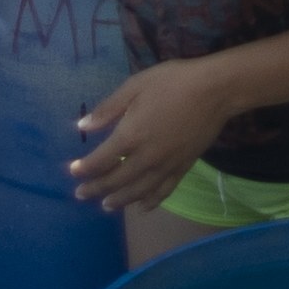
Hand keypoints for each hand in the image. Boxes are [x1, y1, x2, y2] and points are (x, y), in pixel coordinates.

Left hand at [66, 52, 258, 209]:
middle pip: (116, 180)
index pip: (101, 160)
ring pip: (138, 191)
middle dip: (96, 189)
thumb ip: (108, 109)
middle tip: (81, 194)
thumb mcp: (135, 86)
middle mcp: (146, 157)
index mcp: (131, 135)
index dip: (85, 169)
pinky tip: (142, 207)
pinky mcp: (183, 168)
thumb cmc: (172, 82)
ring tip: (106, 205)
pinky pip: (163, 191)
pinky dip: (151, 202)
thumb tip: (83, 126)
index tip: (73, 171)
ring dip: (119, 200)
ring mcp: (166, 165)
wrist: (215, 90)